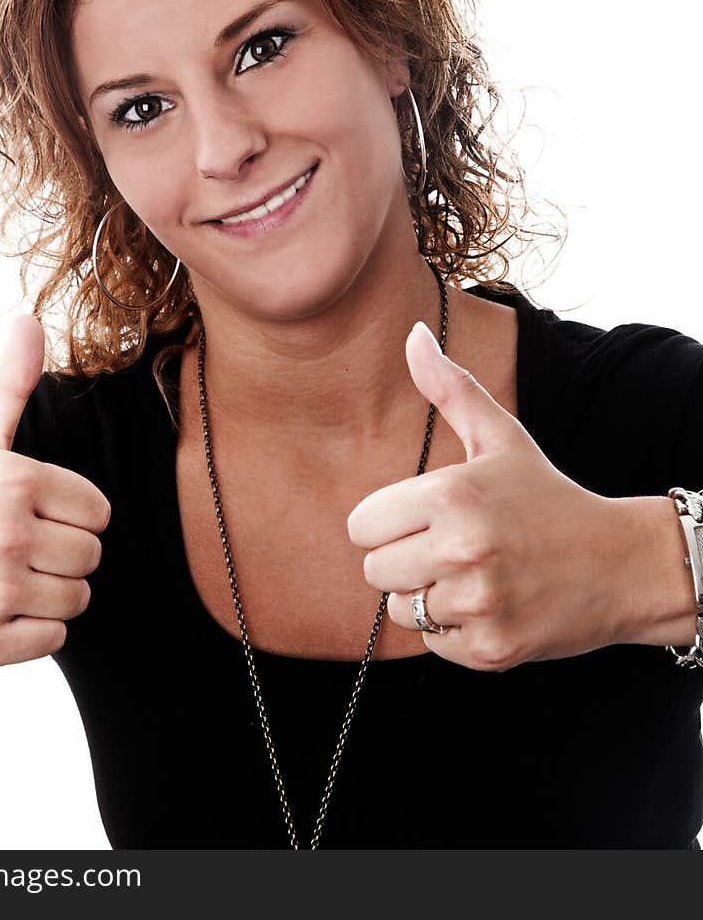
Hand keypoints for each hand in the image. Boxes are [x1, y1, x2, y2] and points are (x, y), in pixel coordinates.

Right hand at [0, 315, 111, 667]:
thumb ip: (9, 384)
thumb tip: (28, 318)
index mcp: (16, 480)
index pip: (98, 511)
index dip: (67, 517)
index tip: (23, 516)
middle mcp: (6, 534)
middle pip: (91, 556)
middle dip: (59, 558)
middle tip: (7, 552)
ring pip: (78, 600)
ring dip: (47, 596)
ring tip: (0, 580)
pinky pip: (53, 640)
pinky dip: (29, 633)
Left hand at [346, 321, 627, 670]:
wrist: (621, 565)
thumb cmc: (547, 497)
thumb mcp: (500, 437)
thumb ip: (449, 388)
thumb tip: (412, 335)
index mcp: (450, 495)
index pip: (362, 525)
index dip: (387, 522)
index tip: (421, 518)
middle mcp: (460, 549)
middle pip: (375, 571)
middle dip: (405, 560)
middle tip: (451, 547)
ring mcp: (477, 603)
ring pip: (401, 610)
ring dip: (428, 596)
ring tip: (474, 575)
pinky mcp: (490, 649)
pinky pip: (433, 643)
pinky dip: (454, 629)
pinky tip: (491, 604)